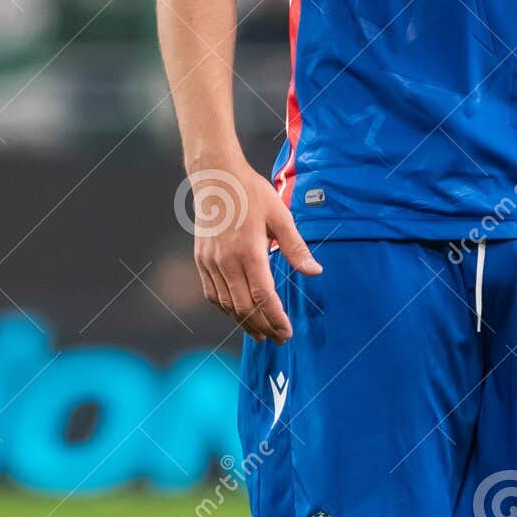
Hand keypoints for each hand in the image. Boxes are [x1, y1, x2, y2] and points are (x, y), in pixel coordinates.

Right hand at [190, 159, 320, 343]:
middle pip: (244, 307)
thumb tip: (315, 272)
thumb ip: (296, 248)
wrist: (215, 177)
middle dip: (263, 327)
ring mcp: (210, 262)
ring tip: (261, 333)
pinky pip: (212, 294)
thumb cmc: (251, 193)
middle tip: (279, 338)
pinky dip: (226, 309)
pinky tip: (238, 313)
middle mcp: (226, 261)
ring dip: (244, 323)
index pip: (262, 297)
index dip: (275, 319)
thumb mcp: (280, 215)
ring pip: (227, 305)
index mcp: (249, 251)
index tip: (287, 333)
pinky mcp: (201, 260)